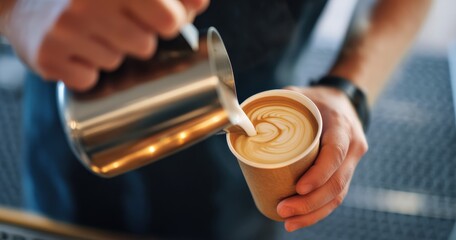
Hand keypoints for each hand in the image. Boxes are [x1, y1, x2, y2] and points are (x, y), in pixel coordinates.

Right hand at [3, 0, 208, 90]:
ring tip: (92, 34)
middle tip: (117, 24)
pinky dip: (86, 71)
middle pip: (145, 46)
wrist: (21, 1)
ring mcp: (64, 28)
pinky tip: (75, 51)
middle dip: (138, 39)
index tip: (158, 18)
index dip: (168, 22)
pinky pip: (89, 80)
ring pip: (116, 62)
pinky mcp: (47, 55)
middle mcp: (86, 1)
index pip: (168, 19)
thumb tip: (200, 4)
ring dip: (111, 54)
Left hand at [277, 86, 367, 231]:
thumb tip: (242, 120)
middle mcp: (352, 146)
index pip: (335, 154)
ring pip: (338, 195)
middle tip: (283, 209)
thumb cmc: (315, 100)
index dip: (319, 174)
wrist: (342, 101)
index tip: (298, 188)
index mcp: (341, 126)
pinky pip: (336, 196)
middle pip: (337, 183)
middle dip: (310, 203)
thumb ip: (274, 104)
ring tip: (289, 222)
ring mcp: (352, 162)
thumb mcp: (298, 94)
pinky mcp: (345, 172)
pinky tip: (300, 220)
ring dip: (313, 213)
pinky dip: (319, 211)